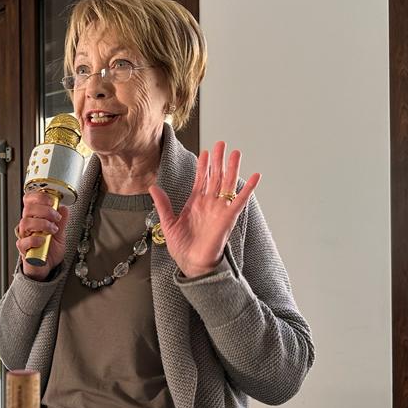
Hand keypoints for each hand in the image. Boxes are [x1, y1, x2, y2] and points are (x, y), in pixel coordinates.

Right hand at [15, 191, 68, 279]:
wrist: (46, 266)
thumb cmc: (50, 249)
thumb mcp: (60, 234)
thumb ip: (62, 222)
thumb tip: (64, 208)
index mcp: (35, 218)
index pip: (29, 201)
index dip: (38, 197)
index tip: (51, 200)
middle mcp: (28, 225)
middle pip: (28, 209)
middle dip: (45, 210)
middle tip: (56, 217)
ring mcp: (24, 236)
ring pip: (25, 223)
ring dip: (42, 223)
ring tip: (52, 229)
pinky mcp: (23, 249)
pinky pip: (23, 242)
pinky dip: (35, 239)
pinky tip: (43, 240)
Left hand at [149, 140, 259, 276]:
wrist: (192, 264)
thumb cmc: (182, 247)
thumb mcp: (168, 223)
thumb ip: (163, 204)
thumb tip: (153, 187)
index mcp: (195, 203)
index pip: (201, 179)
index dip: (203, 165)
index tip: (205, 152)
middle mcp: (209, 203)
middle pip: (215, 176)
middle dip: (218, 160)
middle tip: (221, 143)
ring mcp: (220, 209)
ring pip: (227, 184)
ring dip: (232, 168)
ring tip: (235, 153)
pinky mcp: (228, 217)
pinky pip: (240, 200)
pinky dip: (248, 188)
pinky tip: (255, 176)